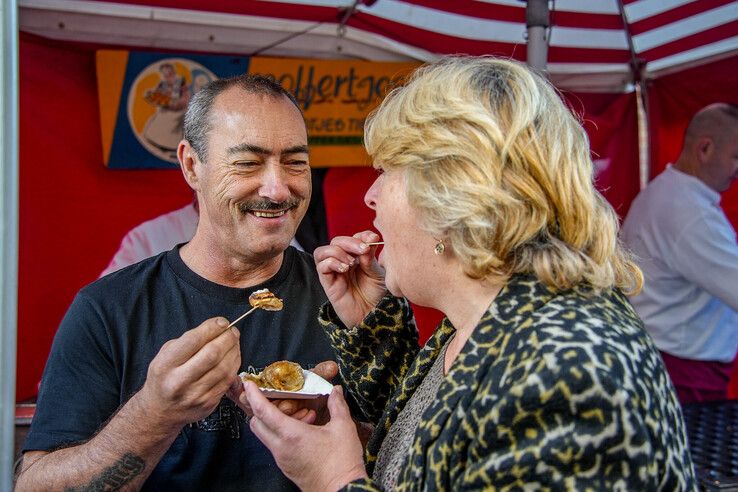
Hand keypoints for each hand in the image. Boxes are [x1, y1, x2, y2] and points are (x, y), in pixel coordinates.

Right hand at [136, 317, 240, 429]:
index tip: (222, 322)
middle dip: (227, 338)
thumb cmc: (164, 378)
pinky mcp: (208, 403)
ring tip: (234, 342)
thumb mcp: (165, 355)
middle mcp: (179, 382)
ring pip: (224, 367)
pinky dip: (234, 365)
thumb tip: (216, 328)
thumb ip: (188, 341)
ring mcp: (195, 395)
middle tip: (232, 331)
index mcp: (165, 365)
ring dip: (234, 350)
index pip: (193, 341)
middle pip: (212, 354)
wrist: (160, 411)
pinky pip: (228, 380)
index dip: (212, 328)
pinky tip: (233, 356)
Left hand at [245, 382, 367, 491]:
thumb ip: (337, 405)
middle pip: (256, 424)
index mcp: (291, 435)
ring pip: (265, 435)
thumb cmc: (342, 462)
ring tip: (302, 415)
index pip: (263, 411)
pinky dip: (283, 434)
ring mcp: (282, 459)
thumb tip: (336, 391)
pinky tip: (306, 430)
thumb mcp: (343, 428)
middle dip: (259, 408)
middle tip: (274, 397)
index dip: (253, 395)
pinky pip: (276, 445)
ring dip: (274, 421)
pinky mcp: (287, 467)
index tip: (248, 384)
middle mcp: (281, 448)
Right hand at [314, 231, 385, 327]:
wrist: (371, 314)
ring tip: (352, 263)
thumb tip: (367, 241)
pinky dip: (332, 262)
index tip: (373, 238)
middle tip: (363, 249)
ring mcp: (333, 271)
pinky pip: (321, 266)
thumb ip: (369, 258)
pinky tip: (345, 269)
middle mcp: (343, 261)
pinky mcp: (327, 282)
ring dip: (338, 252)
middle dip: (350, 242)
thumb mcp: (377, 273)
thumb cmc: (375, 294)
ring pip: (323, 251)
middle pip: (336, 241)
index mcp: (356, 256)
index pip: (354, 238)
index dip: (362, 235)